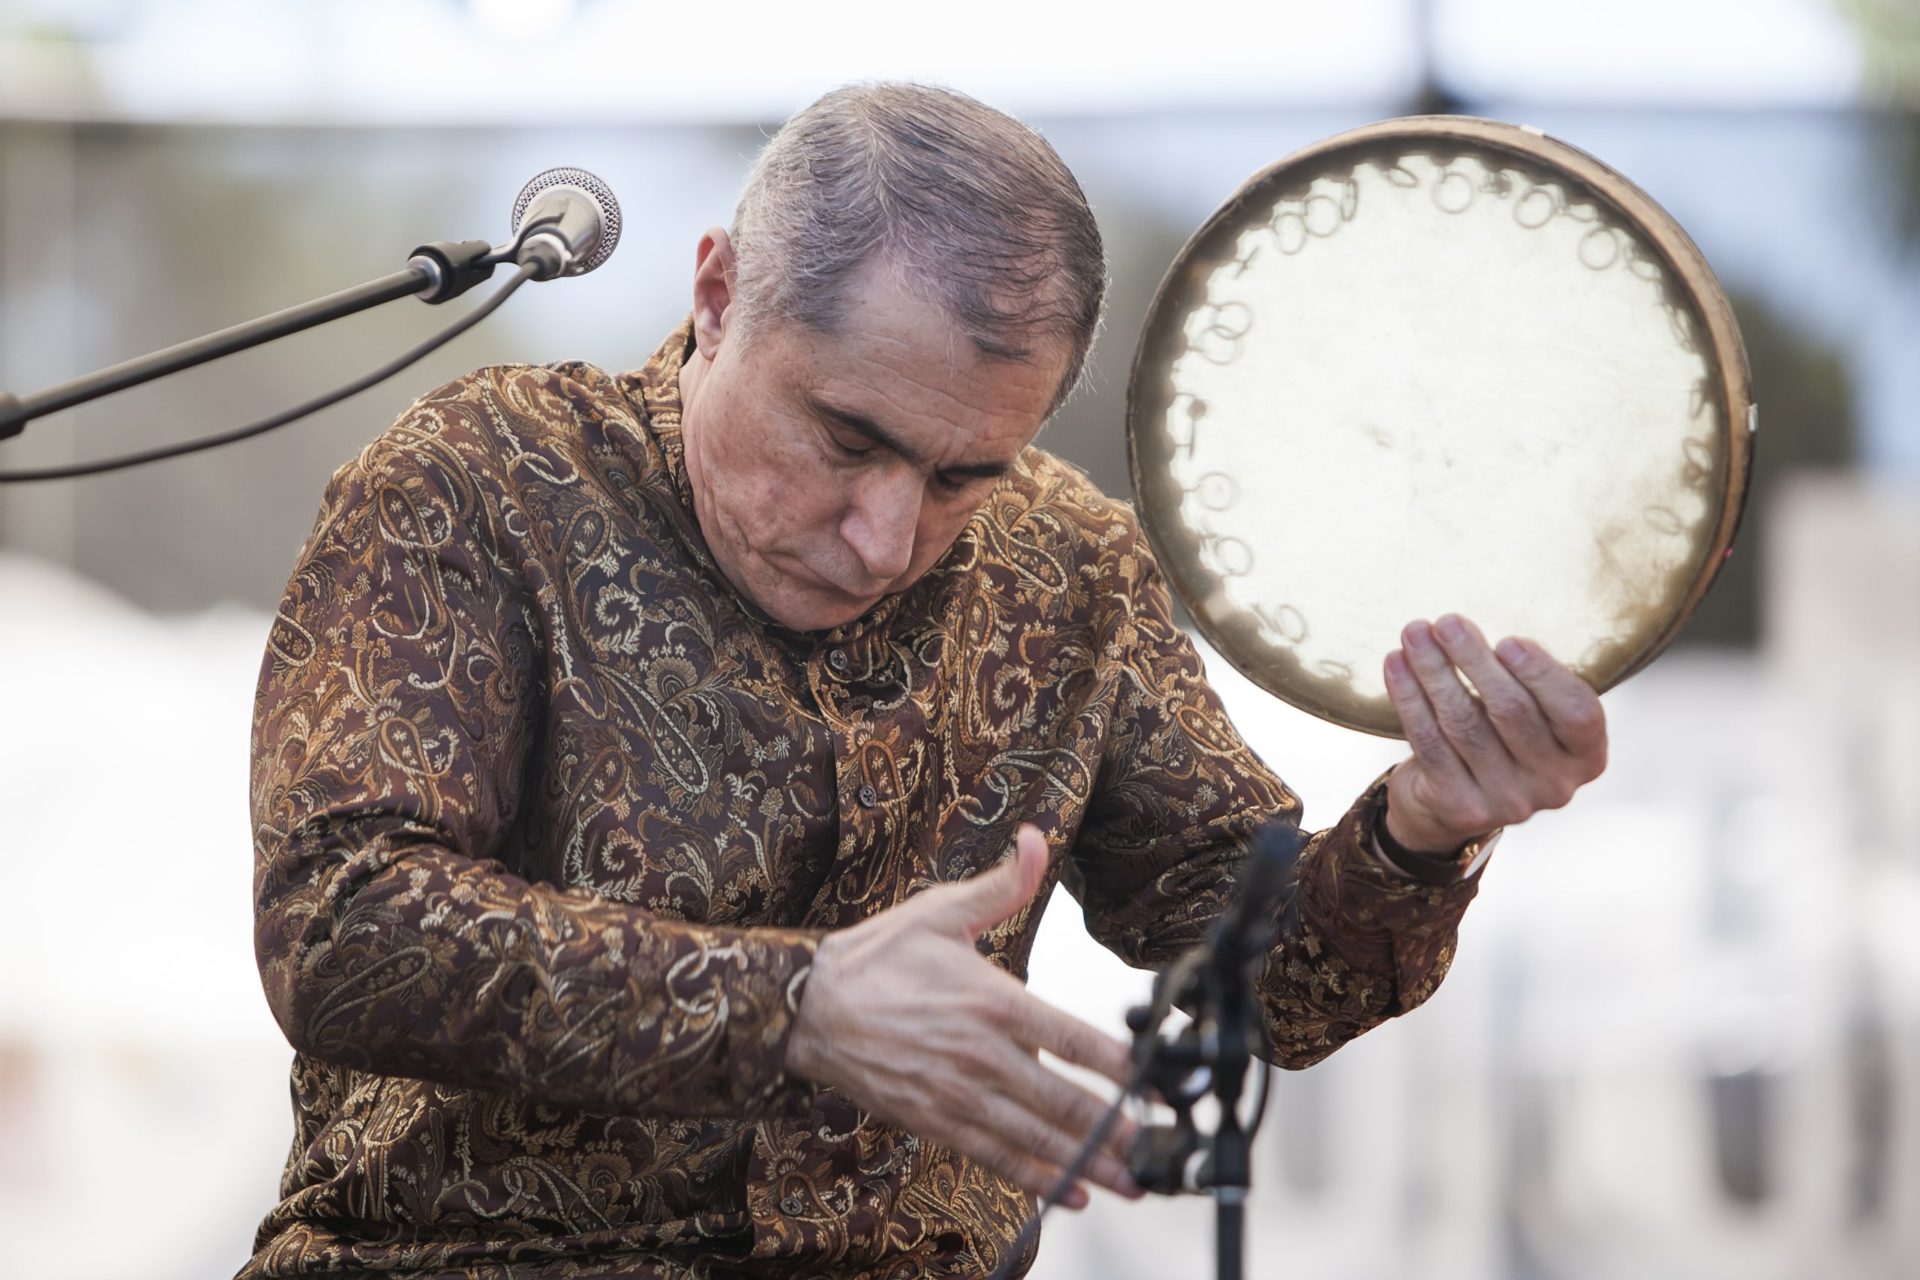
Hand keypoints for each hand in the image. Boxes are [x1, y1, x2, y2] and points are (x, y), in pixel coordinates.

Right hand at [784, 825, 1141, 1208]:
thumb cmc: (878, 957)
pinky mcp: (935, 1122)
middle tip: (1158, 1151)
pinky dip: (1035, 1180)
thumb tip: (1038, 838)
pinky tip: (1070, 1194)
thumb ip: (1001, 884)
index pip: (1071, 1039)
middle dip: (1115, 1130)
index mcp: (992, 1002)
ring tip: (1133, 1182)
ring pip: (1035, 1137)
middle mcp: (981, 1056)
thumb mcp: (941, 911)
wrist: (809, 1009)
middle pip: (1062, 1102)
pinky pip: (995, 1157)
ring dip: (1088, 1163)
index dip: (1120, 1066)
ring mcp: (958, 1095)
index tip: (1158, 1085)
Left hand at [1382, 614, 1607, 851]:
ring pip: (1464, 722)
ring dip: (1434, 670)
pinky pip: (1428, 741)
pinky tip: (1396, 664)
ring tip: (1414, 633)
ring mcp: (1507, 802)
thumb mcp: (1534, 714)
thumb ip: (1526, 681)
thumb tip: (1470, 630)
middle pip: (1512, 711)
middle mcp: (1555, 784)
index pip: (1577, 712)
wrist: (1453, 800)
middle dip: (1474, 659)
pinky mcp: (1459, 806)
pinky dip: (1409, 697)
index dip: (1542, 674)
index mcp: (1586, 756)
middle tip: (1446, 622)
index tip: (1507, 641)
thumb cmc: (1500, 737)